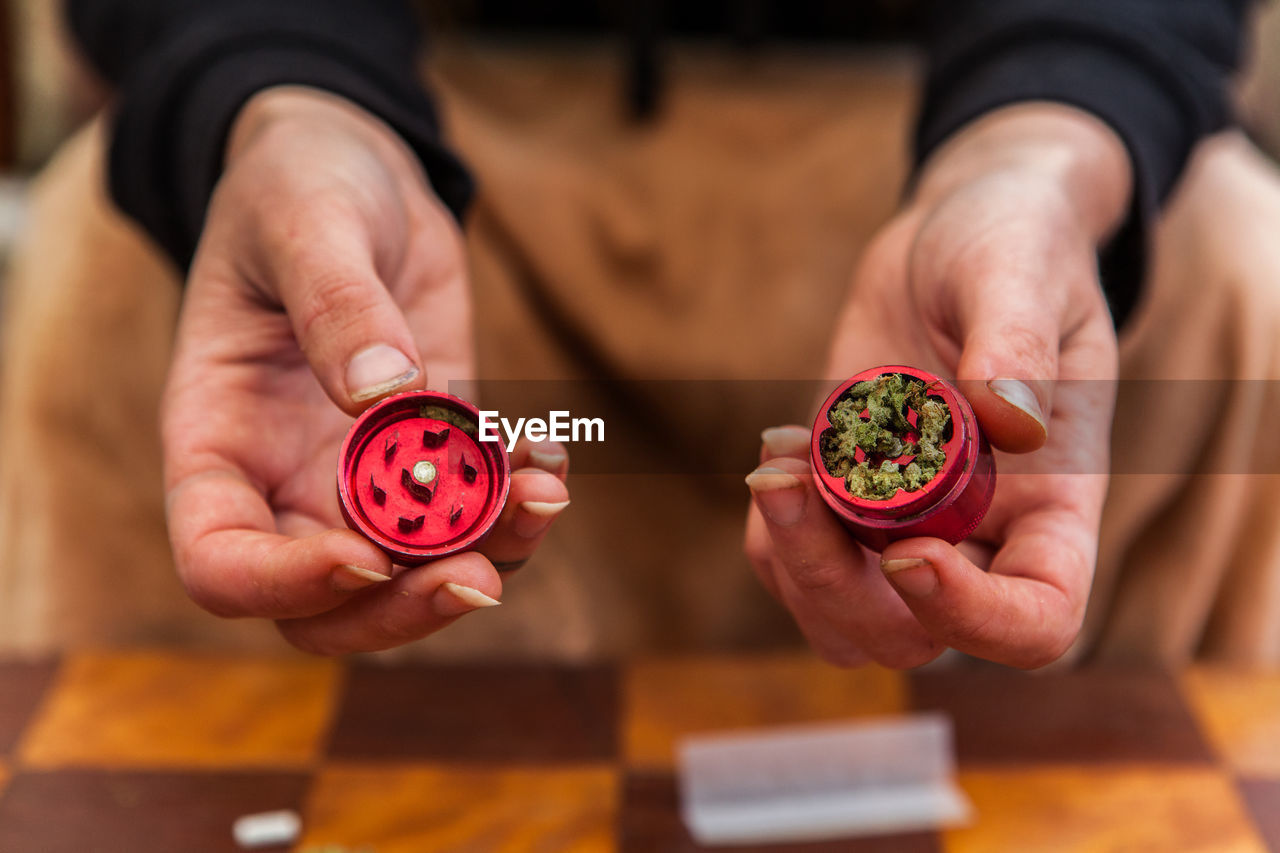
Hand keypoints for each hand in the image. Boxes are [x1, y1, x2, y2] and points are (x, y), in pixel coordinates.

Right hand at [161, 87, 568, 654]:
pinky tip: (548, 454)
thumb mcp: (305, 221)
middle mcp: (286, 477)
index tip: (367, 555)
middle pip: (329, 605)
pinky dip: (518, 500)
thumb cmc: (296, 185)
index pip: (222, 562)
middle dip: (407, 606)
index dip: (287, 584)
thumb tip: (385, 395)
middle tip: (483, 575)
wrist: (356, 170)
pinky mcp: (434, 445)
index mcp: (220, 440)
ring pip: (416, 569)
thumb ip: (336, 303)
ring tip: (544, 491)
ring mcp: (362, 470)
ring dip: (489, 552)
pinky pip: (476, 506)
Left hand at [745, 104, 1126, 668]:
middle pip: (910, 638)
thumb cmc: (1013, 241)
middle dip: (834, 583)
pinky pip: (796, 563)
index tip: (909, 549)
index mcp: (1055, 502)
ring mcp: (909, 524)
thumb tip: (1008, 419)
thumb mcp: (1022, 267)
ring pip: (842, 619)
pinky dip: (772, 528)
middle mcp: (982, 533)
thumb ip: (1017, 340)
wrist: (955, 235)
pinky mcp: (848, 500)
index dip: (973, 616)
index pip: (1038, 618)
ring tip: (779, 461)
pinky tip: (780, 449)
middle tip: (789, 479)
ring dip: (792, 561)